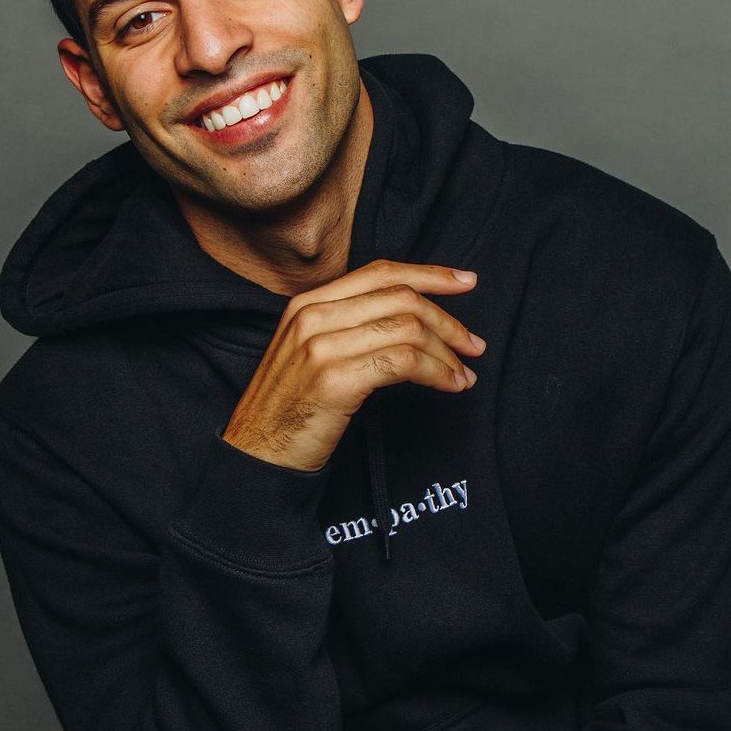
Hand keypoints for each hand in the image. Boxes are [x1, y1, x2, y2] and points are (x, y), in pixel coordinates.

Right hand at [223, 258, 484, 471]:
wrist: (255, 457)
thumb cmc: (289, 412)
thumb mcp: (309, 355)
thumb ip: (347, 328)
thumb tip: (411, 320)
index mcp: (307, 304)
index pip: (380, 273)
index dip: (429, 274)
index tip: (466, 282)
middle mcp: (312, 316)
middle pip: (400, 297)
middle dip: (448, 319)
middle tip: (474, 345)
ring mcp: (321, 346)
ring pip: (408, 328)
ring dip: (447, 353)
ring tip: (465, 375)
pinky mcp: (335, 379)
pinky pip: (404, 361)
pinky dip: (438, 372)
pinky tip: (450, 385)